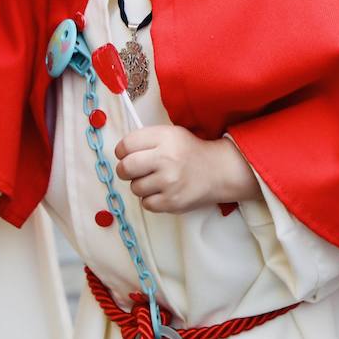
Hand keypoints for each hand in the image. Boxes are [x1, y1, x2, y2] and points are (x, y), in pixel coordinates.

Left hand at [115, 126, 260, 213]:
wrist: (218, 171)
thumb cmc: (189, 152)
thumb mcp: (170, 134)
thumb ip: (146, 140)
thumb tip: (120, 153)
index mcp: (164, 137)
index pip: (126, 145)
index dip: (122, 151)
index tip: (126, 155)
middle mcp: (166, 158)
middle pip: (125, 168)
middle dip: (125, 170)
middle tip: (133, 171)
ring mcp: (169, 182)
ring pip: (135, 187)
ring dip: (141, 185)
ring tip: (156, 180)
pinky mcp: (172, 202)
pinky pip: (146, 203)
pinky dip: (151, 199)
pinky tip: (162, 191)